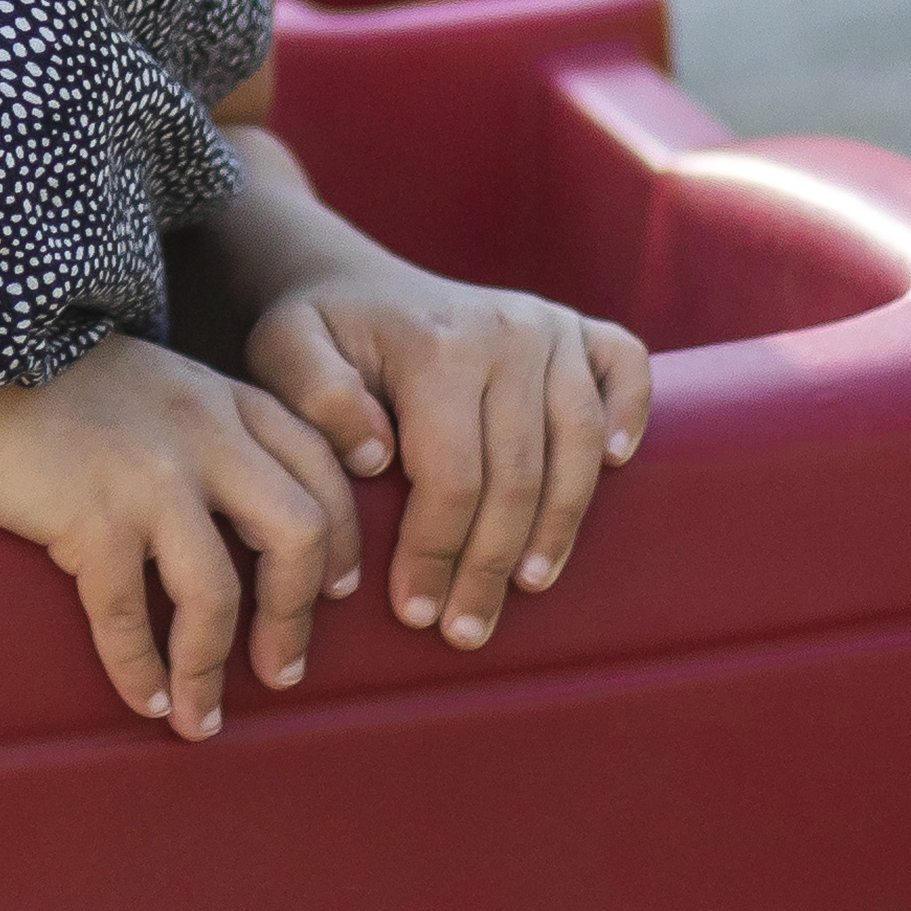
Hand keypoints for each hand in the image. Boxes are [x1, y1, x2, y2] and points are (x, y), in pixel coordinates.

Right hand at [0, 334, 361, 741]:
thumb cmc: (52, 392)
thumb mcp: (158, 384)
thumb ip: (213, 427)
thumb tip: (257, 510)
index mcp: (225, 398)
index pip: (323, 469)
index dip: (345, 540)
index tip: (339, 591)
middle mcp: (202, 433)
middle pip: (298, 532)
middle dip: (298, 613)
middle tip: (284, 669)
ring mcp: (148, 475)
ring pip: (217, 593)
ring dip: (215, 667)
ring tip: (206, 716)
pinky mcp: (90, 518)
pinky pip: (130, 616)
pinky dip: (142, 671)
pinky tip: (147, 701)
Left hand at [241, 254, 650, 654]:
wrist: (347, 280)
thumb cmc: (313, 334)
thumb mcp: (281, 352)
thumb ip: (314, 398)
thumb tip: (377, 456)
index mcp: (435, 346)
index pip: (452, 475)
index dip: (437, 551)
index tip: (415, 612)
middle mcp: (506, 330)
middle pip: (518, 474)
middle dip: (490, 563)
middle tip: (467, 630)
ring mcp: (549, 326)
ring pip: (576, 444)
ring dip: (559, 525)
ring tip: (528, 586)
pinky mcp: (577, 326)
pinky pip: (625, 367)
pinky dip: (630, 414)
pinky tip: (617, 467)